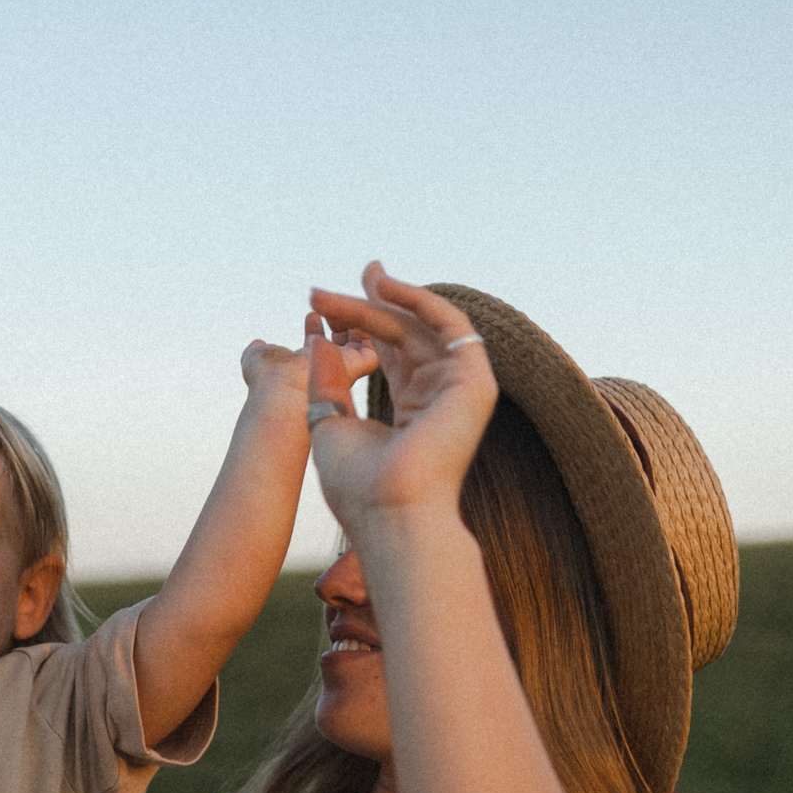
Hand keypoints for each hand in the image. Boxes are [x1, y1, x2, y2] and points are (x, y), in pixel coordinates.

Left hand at [241, 312, 374, 404]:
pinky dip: (366, 330)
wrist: (283, 391)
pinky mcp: (357, 369)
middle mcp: (325, 367)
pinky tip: (353, 315)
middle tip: (328, 306)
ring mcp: (342, 369)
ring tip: (340, 304)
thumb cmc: (268, 378)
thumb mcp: (257, 358)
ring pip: (359, 344)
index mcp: (304, 366)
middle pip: (340, 343)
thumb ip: (258, 350)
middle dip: (336, 321)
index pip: (316, 344)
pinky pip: (371, 350)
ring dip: (351, 322)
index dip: (314, 328)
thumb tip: (257, 344)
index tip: (310, 314)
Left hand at [305, 263, 499, 533]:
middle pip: (403, 335)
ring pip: (420, 327)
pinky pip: (451, 325)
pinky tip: (385, 288)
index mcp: (411, 410)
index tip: (324, 301)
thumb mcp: (330, 422)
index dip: (361, 323)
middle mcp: (438, 395)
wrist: (388, 511)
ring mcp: (459, 388)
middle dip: (370, 303)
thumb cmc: (357, 485)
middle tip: (331, 285)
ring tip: (351, 281)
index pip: (389, 353)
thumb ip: (328, 381)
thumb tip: (318, 341)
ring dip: (384, 300)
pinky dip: (421, 300)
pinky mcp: (475, 382)